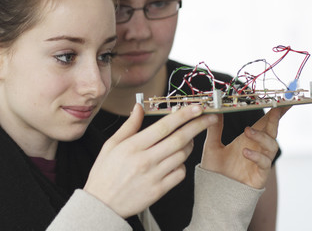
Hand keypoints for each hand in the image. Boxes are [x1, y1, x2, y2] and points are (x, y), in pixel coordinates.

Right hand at [84, 104, 217, 217]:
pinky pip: (180, 173)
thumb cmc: (104, 173)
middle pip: (179, 139)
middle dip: (198, 125)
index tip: (196, 107)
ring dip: (190, 144)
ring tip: (188, 138)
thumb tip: (139, 107)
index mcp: (133, 146)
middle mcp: (145, 160)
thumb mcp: (111, 145)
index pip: (164, 126)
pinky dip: (182, 164)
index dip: (183, 115)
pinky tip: (176, 160)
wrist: (101, 204)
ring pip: (182, 155)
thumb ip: (129, 126)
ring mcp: (154, 176)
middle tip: (210, 117)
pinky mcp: (159, 190)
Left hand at [201, 107, 289, 188]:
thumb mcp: (212, 146)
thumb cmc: (215, 171)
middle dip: (276, 118)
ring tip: (247, 130)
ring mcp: (260, 161)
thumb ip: (214, 129)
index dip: (274, 112)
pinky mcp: (260, 175)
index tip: (282, 100)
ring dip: (261, 136)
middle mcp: (257, 148)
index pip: (264, 122)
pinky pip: (264, 163)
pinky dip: (256, 155)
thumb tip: (215, 110)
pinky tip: (245, 152)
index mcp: (248, 139)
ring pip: (271, 145)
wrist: (214, 194)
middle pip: (272, 130)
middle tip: (276, 108)